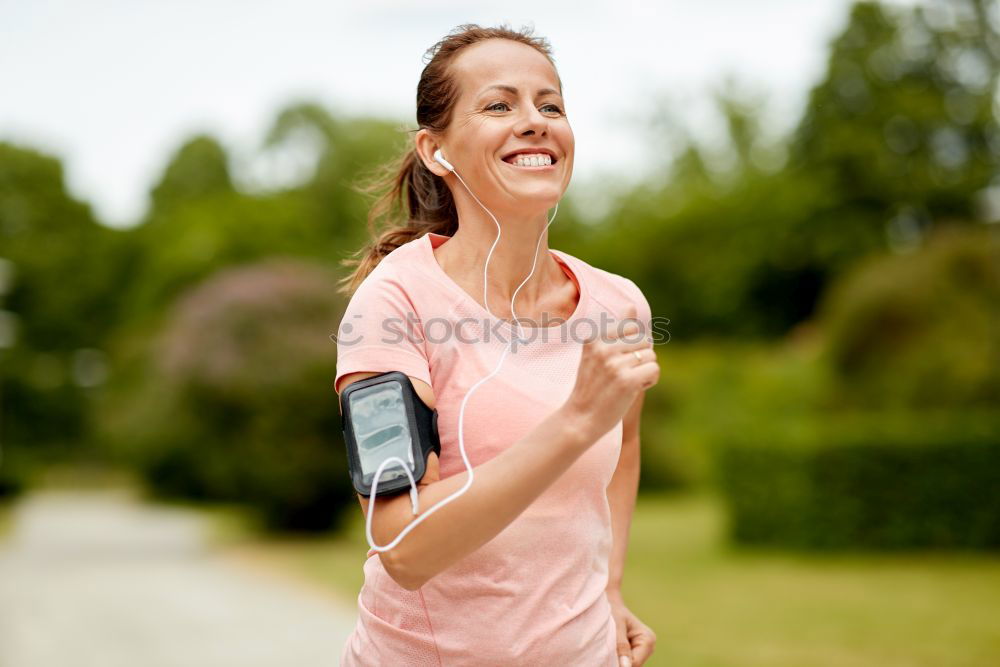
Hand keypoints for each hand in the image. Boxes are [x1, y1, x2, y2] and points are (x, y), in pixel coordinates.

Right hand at [563, 303, 658, 444]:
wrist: (580, 418)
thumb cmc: (592, 387)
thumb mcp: (597, 354)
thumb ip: (616, 330)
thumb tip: (631, 305)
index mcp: (595, 339)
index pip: (631, 328)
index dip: (632, 347)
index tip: (617, 362)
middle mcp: (603, 348)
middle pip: (644, 341)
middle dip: (640, 358)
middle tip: (622, 376)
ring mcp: (615, 364)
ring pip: (651, 356)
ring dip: (645, 371)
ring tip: (626, 383)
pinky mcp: (627, 380)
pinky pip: (654, 370)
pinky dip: (649, 381)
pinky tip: (634, 389)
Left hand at [607, 592, 656, 666]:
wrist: (610, 602)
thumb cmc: (612, 610)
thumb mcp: (616, 626)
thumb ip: (621, 646)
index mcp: (648, 639)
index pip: (634, 662)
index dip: (619, 663)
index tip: (605, 655)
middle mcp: (649, 647)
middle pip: (632, 665)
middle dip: (618, 660)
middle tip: (605, 648)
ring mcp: (642, 650)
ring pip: (628, 664)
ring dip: (616, 658)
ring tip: (607, 644)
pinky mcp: (634, 651)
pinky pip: (625, 661)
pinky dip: (616, 657)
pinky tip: (609, 646)